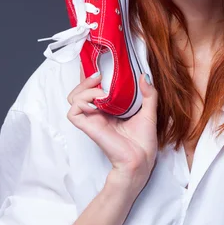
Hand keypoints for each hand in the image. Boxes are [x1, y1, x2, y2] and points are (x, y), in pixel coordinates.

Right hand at [66, 67, 158, 194]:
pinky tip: (98, 101)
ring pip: (73, 98)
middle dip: (86, 78)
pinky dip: (82, 101)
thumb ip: (149, 94)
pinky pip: (73, 111)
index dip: (91, 76)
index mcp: (109, 108)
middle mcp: (98, 113)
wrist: (141, 159)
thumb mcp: (150, 111)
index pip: (94, 88)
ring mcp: (92, 119)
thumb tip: (144, 75)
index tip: (100, 65)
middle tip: (100, 74)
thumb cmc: (144, 141)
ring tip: (102, 92)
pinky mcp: (88, 126)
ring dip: (85, 89)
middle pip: (80, 90)